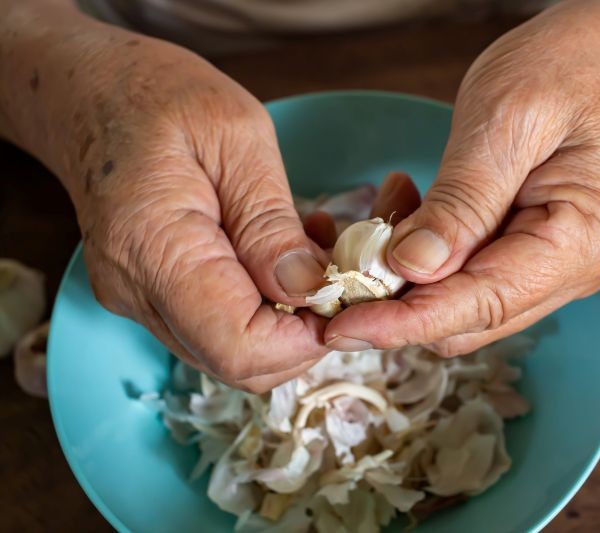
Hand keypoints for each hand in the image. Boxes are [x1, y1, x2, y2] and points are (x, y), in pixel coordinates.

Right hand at [70, 37, 330, 390]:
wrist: (92, 92)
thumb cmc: (160, 96)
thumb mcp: (237, 138)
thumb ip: (270, 224)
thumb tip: (310, 292)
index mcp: (153, 248)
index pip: (236, 344)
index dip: (303, 339)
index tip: (342, 296)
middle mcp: (138, 292)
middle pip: (237, 363)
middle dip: (304, 336)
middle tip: (340, 277)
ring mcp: (140, 299)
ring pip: (231, 353)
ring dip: (288, 321)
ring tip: (313, 256)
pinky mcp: (151, 295)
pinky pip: (218, 326)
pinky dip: (264, 307)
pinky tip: (282, 258)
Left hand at [326, 0, 599, 354]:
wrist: (599, 58)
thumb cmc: (562, 71)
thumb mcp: (505, 121)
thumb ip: (461, 201)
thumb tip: (413, 268)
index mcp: (586, 236)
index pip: (487, 302)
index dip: (410, 320)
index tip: (345, 327)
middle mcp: (580, 269)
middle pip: (473, 319)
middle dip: (401, 299)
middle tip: (350, 252)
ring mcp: (558, 270)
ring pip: (465, 308)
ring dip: (411, 276)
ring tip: (392, 205)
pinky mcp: (534, 260)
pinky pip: (470, 282)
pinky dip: (429, 260)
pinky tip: (415, 209)